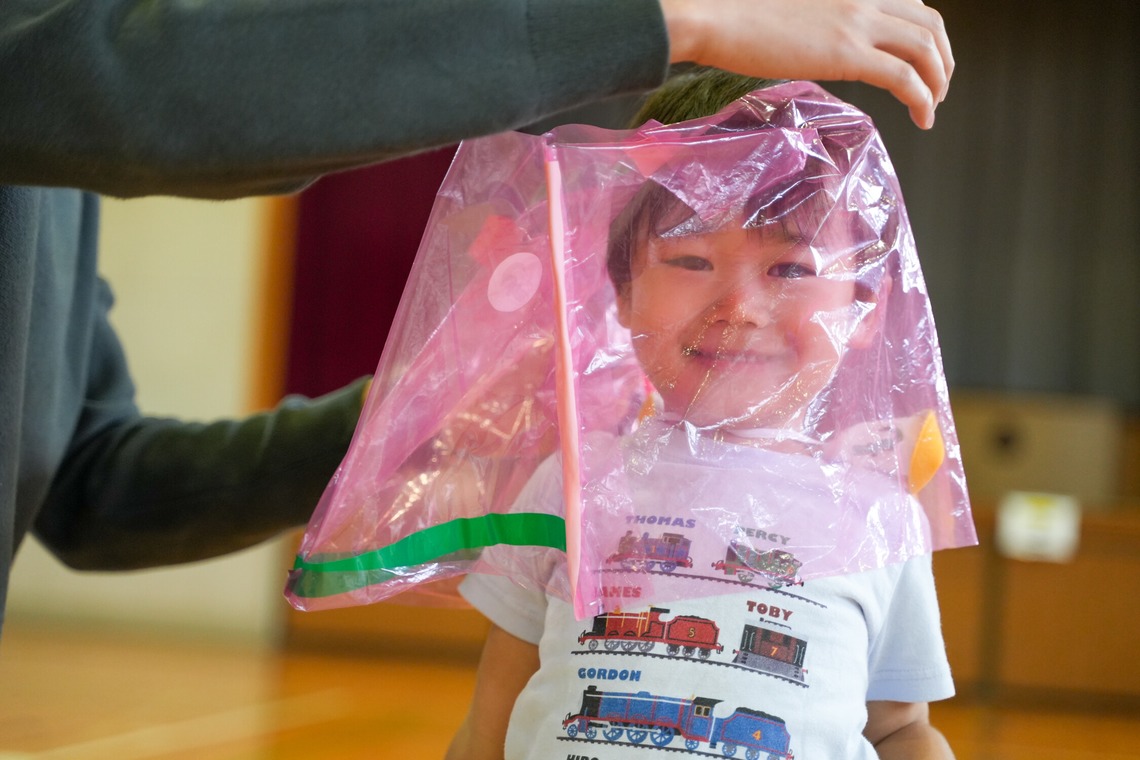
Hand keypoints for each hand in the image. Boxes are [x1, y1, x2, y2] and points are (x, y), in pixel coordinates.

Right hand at [659, 0, 953, 128]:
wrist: (718, 16)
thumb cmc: (740, 16)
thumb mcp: (796, 11)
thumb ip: (823, 23)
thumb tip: (824, 46)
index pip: (912, 5)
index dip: (928, 37)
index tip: (923, 65)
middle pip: (930, 26)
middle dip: (943, 62)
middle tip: (937, 89)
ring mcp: (857, 24)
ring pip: (925, 50)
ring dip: (937, 83)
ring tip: (930, 109)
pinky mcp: (847, 53)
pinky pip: (904, 78)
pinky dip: (922, 100)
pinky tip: (922, 119)